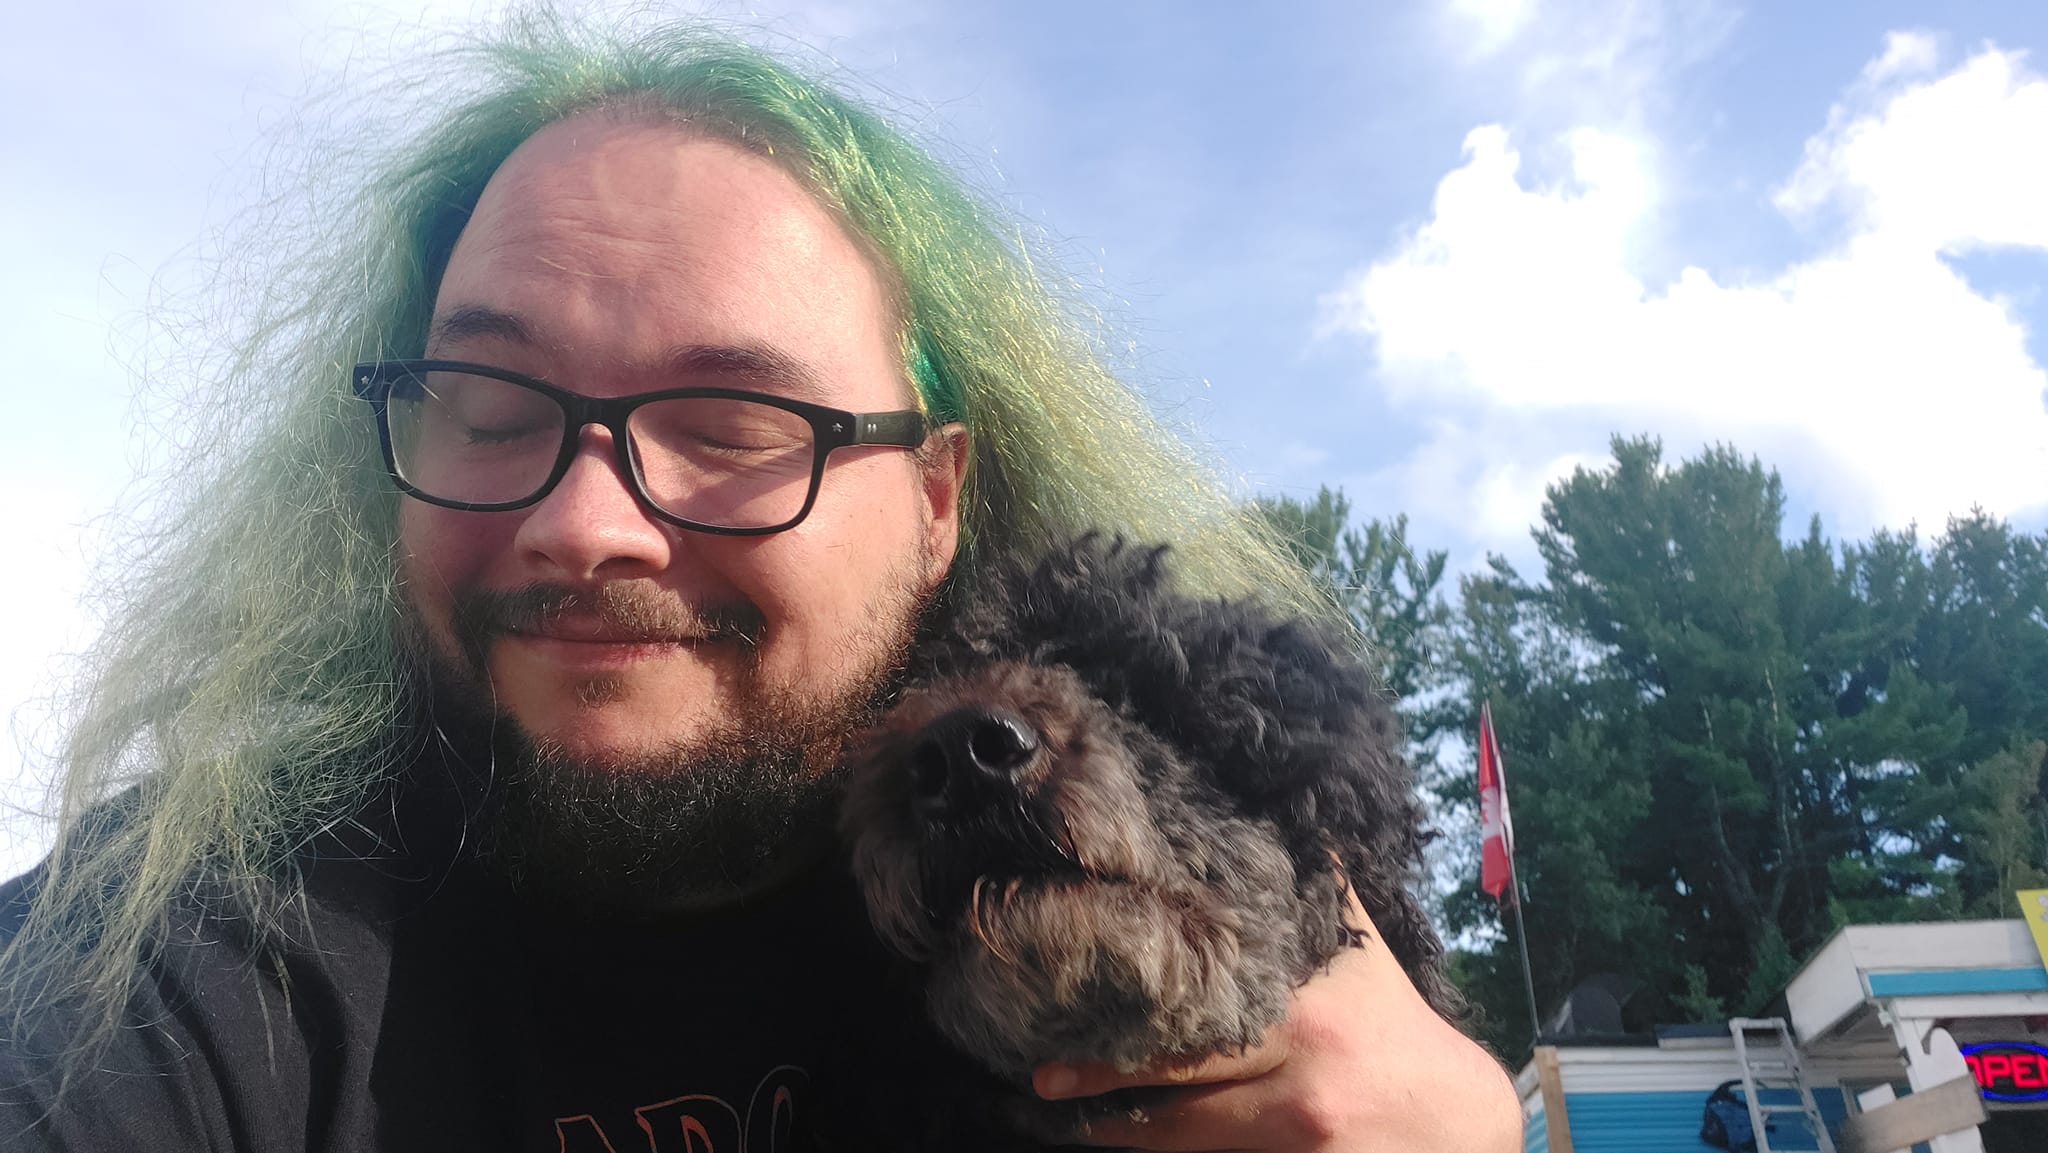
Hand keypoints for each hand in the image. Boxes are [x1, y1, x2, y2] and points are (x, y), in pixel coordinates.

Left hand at [1031, 893, 1521, 1151]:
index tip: (1063, 1010)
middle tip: (1043, 1076)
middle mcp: (1300, 1078)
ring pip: (1187, 1141)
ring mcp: (1300, 1140)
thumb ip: (1305, 885)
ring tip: (1069, 1114)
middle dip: (1102, 1082)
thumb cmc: (1390, 1021)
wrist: (1459, 1120)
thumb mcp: (1354, 948)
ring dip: (1123, 1130)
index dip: (1125, 1016)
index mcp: (1303, 1010)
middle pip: (1176, 1085)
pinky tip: (1127, 1142)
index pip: (1194, 1015)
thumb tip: (1249, 800)